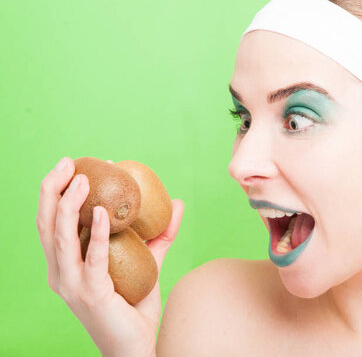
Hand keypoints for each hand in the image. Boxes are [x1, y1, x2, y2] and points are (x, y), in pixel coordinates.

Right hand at [36, 157, 183, 356]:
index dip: (60, 190)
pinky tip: (105, 212)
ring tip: (85, 178)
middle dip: (53, 188)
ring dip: (71, 204)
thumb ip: (159, 235)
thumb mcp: (147, 263)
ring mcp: (71, 284)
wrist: (136, 346)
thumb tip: (179, 204)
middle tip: (70, 161)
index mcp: (65, 264)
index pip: (52, 221)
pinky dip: (97, 233)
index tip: (77, 164)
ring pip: (60, 237)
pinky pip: (92, 258)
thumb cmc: (134, 306)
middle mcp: (60, 273)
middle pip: (45, 224)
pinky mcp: (90, 294)